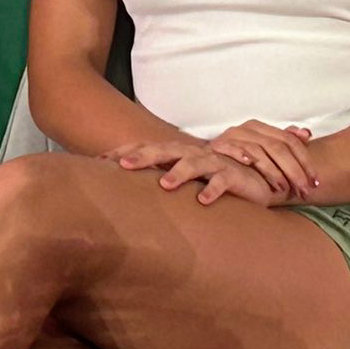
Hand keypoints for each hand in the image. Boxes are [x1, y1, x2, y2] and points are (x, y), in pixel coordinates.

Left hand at [111, 138, 284, 206]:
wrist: (249, 180)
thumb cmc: (204, 180)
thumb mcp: (176, 178)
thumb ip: (152, 179)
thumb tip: (116, 190)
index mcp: (172, 153)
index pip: (143, 148)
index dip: (122, 152)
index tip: (99, 161)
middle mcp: (189, 154)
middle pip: (164, 150)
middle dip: (143, 156)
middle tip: (123, 165)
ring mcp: (212, 163)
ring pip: (193, 163)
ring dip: (179, 173)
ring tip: (165, 185)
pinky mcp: (233, 176)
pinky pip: (223, 182)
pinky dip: (214, 190)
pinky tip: (203, 200)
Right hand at [209, 120, 317, 199]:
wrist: (204, 160)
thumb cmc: (240, 161)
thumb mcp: (264, 150)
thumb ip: (285, 141)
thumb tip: (306, 133)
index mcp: (260, 127)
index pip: (290, 141)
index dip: (306, 162)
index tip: (316, 182)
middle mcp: (246, 129)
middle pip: (278, 147)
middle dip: (295, 172)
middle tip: (305, 192)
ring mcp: (231, 137)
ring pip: (259, 151)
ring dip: (274, 173)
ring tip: (283, 191)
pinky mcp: (217, 147)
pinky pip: (232, 149)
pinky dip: (241, 155)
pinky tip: (251, 165)